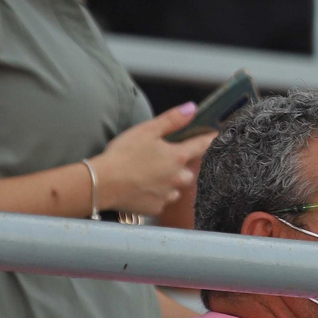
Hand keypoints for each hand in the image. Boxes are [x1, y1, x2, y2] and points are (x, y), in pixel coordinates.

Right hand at [91, 103, 215, 216]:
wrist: (102, 183)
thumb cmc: (123, 154)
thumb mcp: (147, 131)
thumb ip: (172, 120)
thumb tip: (193, 109)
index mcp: (178, 157)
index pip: (201, 146)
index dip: (209, 139)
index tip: (216, 136)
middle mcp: (178, 178)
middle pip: (188, 170)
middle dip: (181, 165)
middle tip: (164, 159)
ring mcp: (168, 195)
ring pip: (176, 187)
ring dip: (170, 182)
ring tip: (152, 175)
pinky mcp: (156, 208)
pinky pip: (163, 200)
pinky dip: (157, 195)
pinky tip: (143, 188)